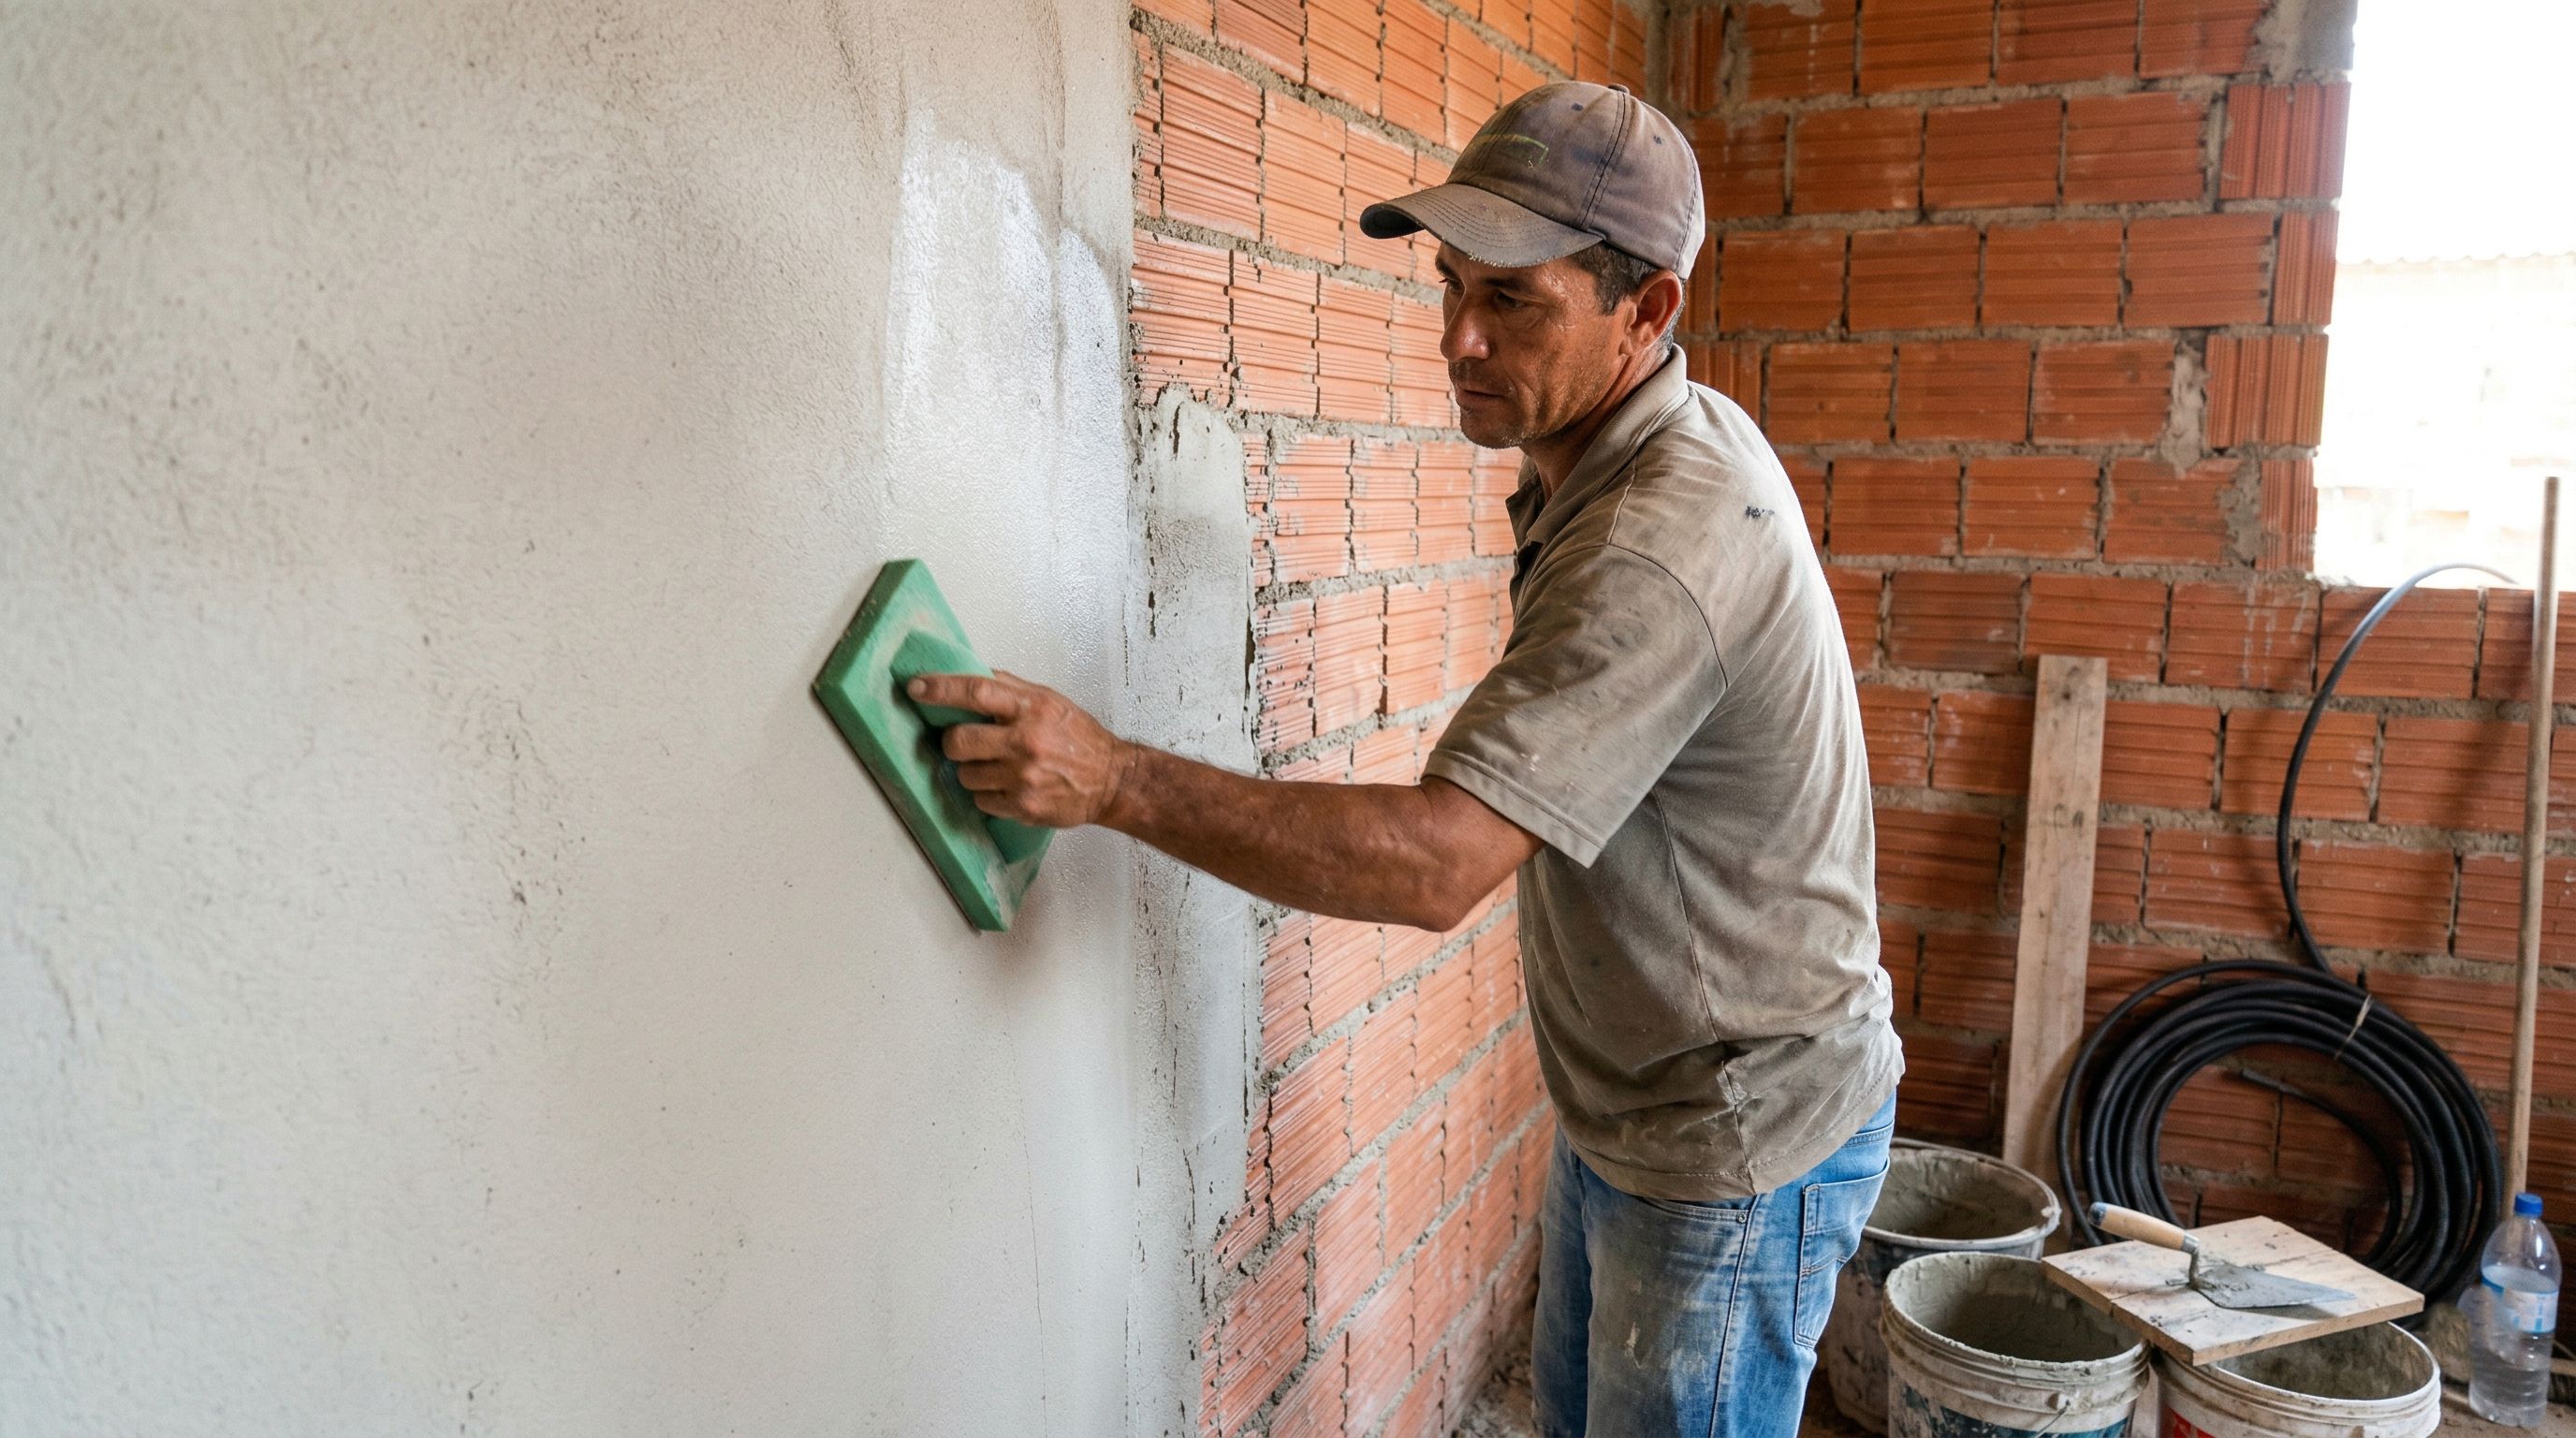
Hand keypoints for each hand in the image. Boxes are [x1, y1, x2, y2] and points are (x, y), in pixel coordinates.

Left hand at [905, 671, 1130, 828]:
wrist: (1112, 780)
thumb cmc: (1079, 737)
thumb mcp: (1050, 700)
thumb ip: (1011, 688)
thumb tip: (970, 675)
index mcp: (1032, 708)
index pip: (976, 691)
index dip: (940, 689)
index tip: (916, 687)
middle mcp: (1026, 742)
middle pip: (959, 740)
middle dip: (952, 742)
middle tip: (963, 742)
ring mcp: (1023, 777)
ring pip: (965, 775)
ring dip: (972, 770)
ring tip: (995, 767)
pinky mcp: (1023, 807)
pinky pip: (981, 801)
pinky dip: (988, 794)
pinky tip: (1008, 786)